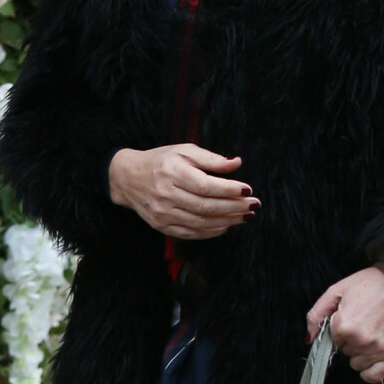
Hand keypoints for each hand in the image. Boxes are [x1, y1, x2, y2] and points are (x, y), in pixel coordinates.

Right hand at [108, 143, 259, 238]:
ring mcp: (163, 213)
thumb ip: (211, 158)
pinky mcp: (162, 226)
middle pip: (206, 207)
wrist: (129, 178)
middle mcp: (166, 195)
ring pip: (201, 223)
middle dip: (234, 208)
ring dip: (227, 221)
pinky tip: (227, 226)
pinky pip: (191, 233)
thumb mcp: (184, 151)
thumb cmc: (161, 161)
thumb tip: (237, 163)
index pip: (205, 185)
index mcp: (172, 172)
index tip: (249, 190)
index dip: (229, 190)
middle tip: (254, 206)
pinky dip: (212, 232)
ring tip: (246, 216)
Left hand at [306, 267, 383, 382]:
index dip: (339, 329)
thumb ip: (318, 313)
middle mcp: (360, 340)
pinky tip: (372, 356)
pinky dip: (369, 371)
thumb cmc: (373, 283)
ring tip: (371, 333)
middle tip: (362, 323)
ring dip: (360, 352)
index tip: (348, 319)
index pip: (332, 340)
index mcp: (344, 325)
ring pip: (356, 364)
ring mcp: (378, 349)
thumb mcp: (339, 289)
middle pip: (344, 352)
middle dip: (349, 340)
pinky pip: (373, 376)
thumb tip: (309, 335)